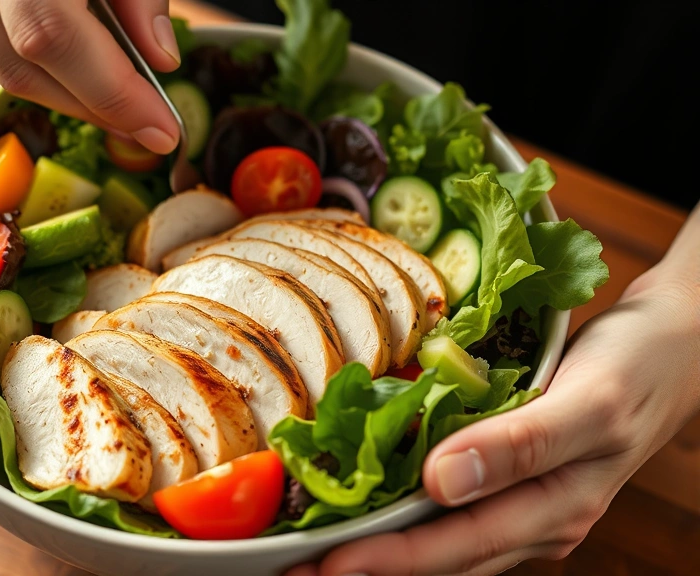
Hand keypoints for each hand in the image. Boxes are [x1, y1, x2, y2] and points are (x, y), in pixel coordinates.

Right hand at [0, 0, 181, 153]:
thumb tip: (161, 57)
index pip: (52, 37)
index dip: (110, 94)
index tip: (162, 130)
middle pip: (24, 68)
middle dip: (95, 108)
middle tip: (147, 126)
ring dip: (65, 96)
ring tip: (117, 104)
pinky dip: (31, 70)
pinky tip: (71, 74)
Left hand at [286, 219, 699, 575]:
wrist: (674, 347)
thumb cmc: (639, 370)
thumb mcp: (591, 404)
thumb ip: (521, 445)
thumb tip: (441, 482)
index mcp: (552, 512)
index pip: (453, 547)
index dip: (385, 559)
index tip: (322, 563)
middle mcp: (531, 519)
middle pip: (437, 555)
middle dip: (365, 564)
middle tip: (290, 566)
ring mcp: (519, 503)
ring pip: (439, 537)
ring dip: (377, 543)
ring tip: (311, 545)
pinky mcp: (509, 479)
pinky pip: (449, 506)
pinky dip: (401, 507)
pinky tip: (362, 498)